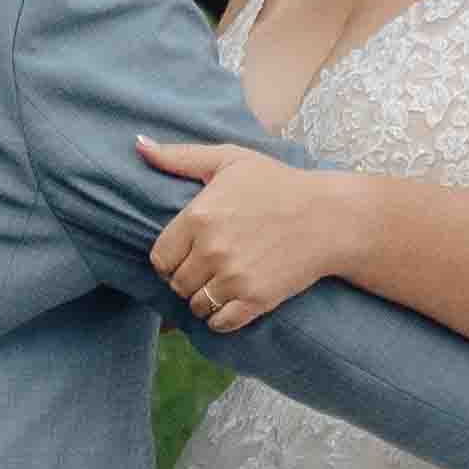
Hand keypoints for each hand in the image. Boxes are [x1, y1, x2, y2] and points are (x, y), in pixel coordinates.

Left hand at [137, 133, 347, 337]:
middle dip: (188, 278)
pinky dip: (221, 318)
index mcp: (198, 217)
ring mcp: (234, 278)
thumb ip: (180, 156)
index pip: (160, 258)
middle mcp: (211, 250)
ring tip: (220, 283)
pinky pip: (219, 324)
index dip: (172, 258)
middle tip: (207, 268)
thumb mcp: (229, 159)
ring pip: (196, 306)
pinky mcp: (256, 300)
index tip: (188, 253)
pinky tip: (232, 301)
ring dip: (204, 299)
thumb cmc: (278, 183)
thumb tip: (138, 144)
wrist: (330, 216)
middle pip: (177, 284)